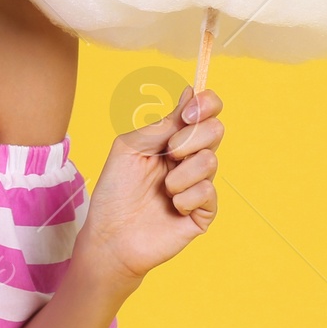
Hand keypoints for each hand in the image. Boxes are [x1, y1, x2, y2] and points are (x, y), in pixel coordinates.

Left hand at [76, 86, 223, 290]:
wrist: (110, 235)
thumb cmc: (115, 191)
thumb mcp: (130, 147)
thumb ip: (161, 124)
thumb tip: (189, 92)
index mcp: (172, 139)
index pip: (204, 112)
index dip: (207, 104)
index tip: (190, 111)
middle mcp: (189, 159)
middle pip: (215, 131)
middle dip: (192, 138)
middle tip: (171, 151)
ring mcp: (198, 185)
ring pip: (210, 162)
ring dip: (182, 174)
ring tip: (164, 189)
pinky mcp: (203, 213)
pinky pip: (208, 193)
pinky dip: (186, 197)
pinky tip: (172, 207)